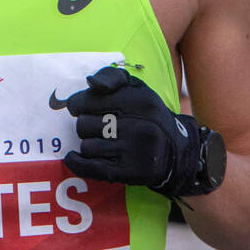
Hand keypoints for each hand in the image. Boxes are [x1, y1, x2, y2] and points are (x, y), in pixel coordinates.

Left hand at [52, 66, 205, 197]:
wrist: (176, 150)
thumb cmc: (147, 114)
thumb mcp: (136, 88)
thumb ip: (111, 77)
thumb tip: (91, 83)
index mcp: (139, 101)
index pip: (87, 101)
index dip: (78, 105)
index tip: (81, 108)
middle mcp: (139, 126)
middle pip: (84, 124)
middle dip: (85, 125)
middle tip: (96, 126)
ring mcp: (135, 151)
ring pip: (87, 146)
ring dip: (88, 144)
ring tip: (101, 142)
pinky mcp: (130, 173)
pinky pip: (90, 168)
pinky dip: (77, 163)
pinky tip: (74, 157)